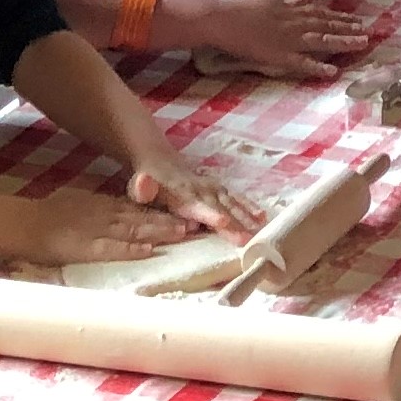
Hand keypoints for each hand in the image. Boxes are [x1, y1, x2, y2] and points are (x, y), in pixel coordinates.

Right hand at [19, 188, 196, 263]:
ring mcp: (98, 230)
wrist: (25, 222)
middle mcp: (105, 214)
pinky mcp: (88, 248)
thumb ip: (93, 206)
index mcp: (102, 204)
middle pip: (142, 217)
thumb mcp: (75, 200)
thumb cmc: (46, 213)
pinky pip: (114, 249)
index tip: (180, 212)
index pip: (136, 208)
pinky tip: (149, 251)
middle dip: (168, 220)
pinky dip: (132, 249)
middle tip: (193, 222)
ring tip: (182, 233)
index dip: (159, 211)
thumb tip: (105, 209)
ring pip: (135, 231)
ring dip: (159, 232)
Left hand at [127, 142, 259, 233]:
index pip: (197, 205)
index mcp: (180, 193)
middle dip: (234, 223)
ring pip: (231, 202)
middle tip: (248, 239)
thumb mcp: (138, 185)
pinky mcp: (219, 189)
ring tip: (260, 230)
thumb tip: (143, 183)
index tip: (223, 222)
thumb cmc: (147, 182)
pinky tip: (262, 217)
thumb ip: (141, 188)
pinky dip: (249, 206)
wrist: (159, 161)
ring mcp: (212, 188)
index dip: (209, 213)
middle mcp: (201, 189)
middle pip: (220, 207)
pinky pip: (236, 198)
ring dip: (246, 216)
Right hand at [199, 0, 372, 77]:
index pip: (320, 13)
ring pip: (322, 41)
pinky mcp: (280, 55)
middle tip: (369, 32)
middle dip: (349, 28)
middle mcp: (295, 23)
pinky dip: (318, 68)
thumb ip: (289, 1)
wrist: (225, 19)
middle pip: (327, 26)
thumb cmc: (242, 10)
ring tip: (362, 45)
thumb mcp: (270, 0)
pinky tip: (333, 72)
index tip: (356, 19)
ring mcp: (289, 39)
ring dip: (344, 43)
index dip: (339, 16)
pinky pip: (302, 63)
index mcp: (291, 10)